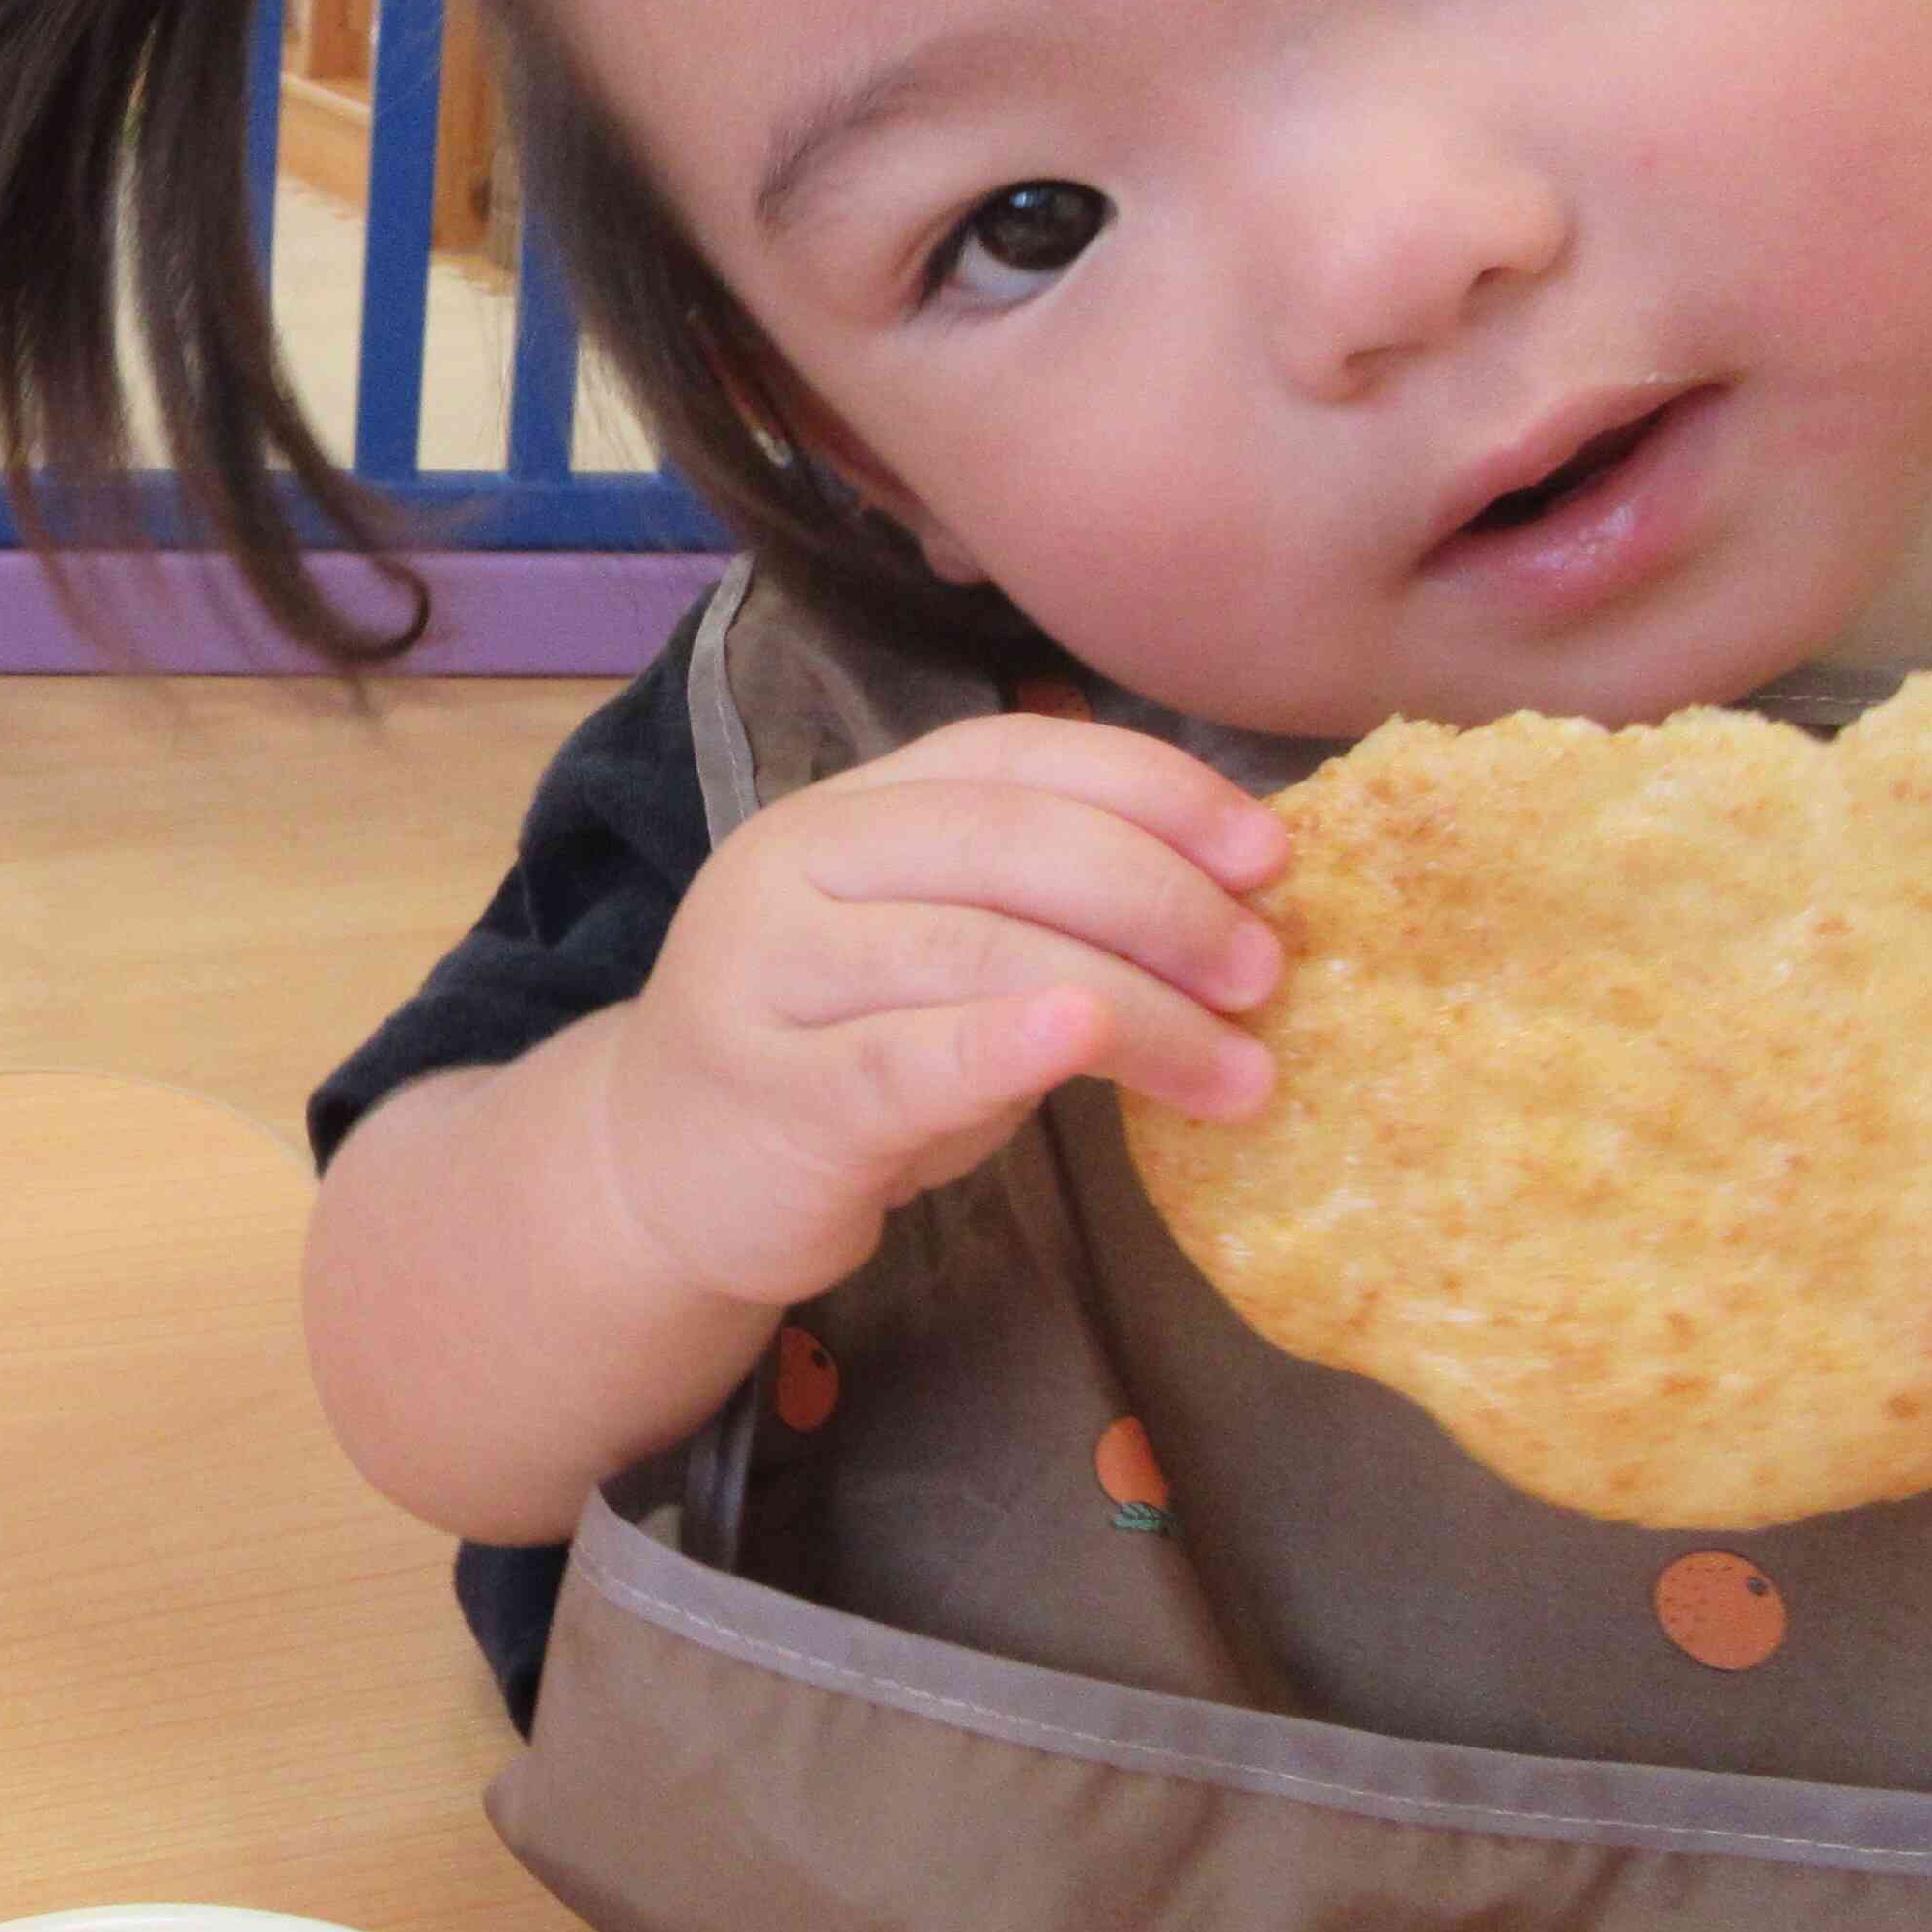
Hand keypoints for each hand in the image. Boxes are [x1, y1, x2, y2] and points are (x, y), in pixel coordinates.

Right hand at [594, 714, 1289, 1311]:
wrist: (660, 1174)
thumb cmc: (834, 1056)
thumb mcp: (935, 958)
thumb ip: (1042, 913)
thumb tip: (1241, 896)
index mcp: (848, 810)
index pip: (1011, 758)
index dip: (1154, 787)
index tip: (1271, 853)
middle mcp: (797, 862)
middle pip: (1003, 843)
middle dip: (1162, 899)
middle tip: (1265, 974)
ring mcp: (770, 974)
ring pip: (975, 952)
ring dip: (1137, 1005)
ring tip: (1240, 1069)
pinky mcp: (772, 1095)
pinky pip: (900, 1058)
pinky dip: (1001, 1045)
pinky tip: (1087, 1044)